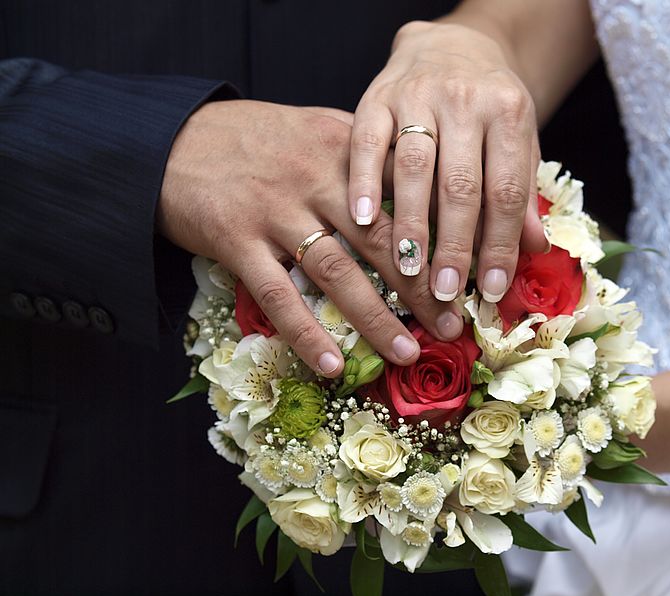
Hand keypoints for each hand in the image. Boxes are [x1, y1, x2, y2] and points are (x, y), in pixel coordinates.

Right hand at [157, 100, 464, 375]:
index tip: (470, 269)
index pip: (405, 191)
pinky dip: (306, 332)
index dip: (441, 233)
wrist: (170, 137)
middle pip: (381, 237)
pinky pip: (277, 294)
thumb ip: (363, 155)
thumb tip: (420, 186)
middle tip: (453, 321)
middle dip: (422, 284)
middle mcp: (314, 174)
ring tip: (407, 351)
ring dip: (375, 316)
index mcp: (343, 145)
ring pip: (336, 270)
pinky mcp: (235, 237)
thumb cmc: (252, 138)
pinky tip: (332, 364)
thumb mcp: (314, 128)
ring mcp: (274, 208)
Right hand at [348, 21, 547, 303]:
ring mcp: (417, 95)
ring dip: (412, 224)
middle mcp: (465, 100)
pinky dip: (365, 182)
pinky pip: (368, 142)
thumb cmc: (487, 105)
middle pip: (460, 184)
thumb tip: (535, 249)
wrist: (450, 44)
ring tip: (410, 269)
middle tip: (447, 291)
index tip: (494, 288)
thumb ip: (521, 192)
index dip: (500, 243)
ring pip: (414, 167)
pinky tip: (364, 219)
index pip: (506, 189)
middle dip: (455, 244)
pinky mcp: (377, 95)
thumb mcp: (516, 140)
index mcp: (508, 112)